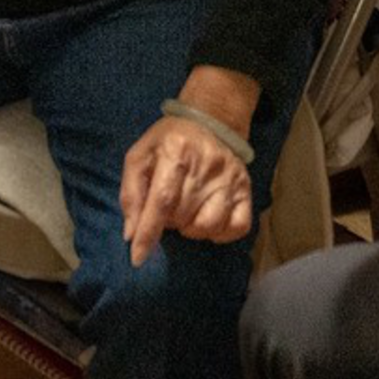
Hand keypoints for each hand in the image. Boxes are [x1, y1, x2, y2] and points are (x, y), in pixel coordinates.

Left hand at [118, 68, 258, 263]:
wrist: (210, 121)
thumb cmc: (168, 141)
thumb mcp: (140, 156)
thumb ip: (131, 193)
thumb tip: (131, 234)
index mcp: (176, 151)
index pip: (162, 200)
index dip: (149, 232)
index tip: (138, 258)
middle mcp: (207, 165)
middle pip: (182, 216)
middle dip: (167, 223)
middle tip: (166, 208)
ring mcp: (231, 178)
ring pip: (208, 226)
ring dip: (191, 229)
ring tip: (185, 214)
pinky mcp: (247, 189)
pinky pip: (237, 227)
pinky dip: (220, 233)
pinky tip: (207, 220)